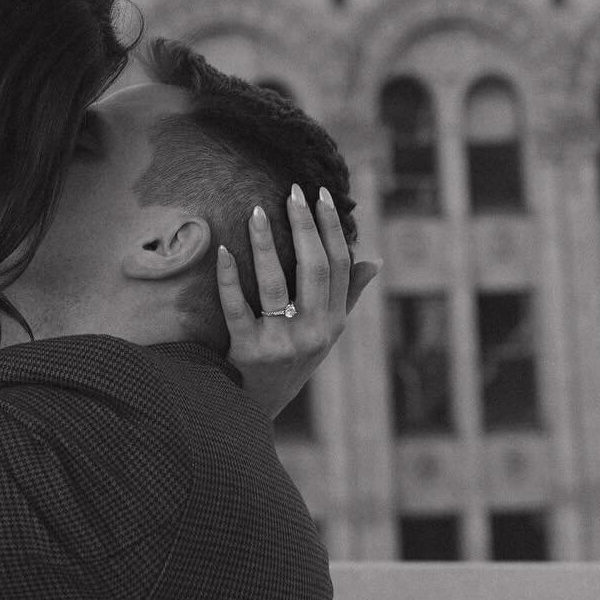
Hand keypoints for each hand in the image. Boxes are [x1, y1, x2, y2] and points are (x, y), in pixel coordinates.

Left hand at [218, 184, 379, 419]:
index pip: (339, 266)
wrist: (256, 408)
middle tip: (291, 191)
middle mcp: (313, 332)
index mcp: (333, 322)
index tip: (320, 194)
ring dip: (266, 244)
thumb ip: (347, 296)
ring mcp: (281, 343)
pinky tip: (223, 250)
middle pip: (312, 268)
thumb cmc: (292, 360)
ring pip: (275, 284)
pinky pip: (237, 308)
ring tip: (257, 211)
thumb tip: (375, 260)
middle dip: (303, 226)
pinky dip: (229, 278)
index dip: (331, 228)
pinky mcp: (248, 351)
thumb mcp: (326, 333)